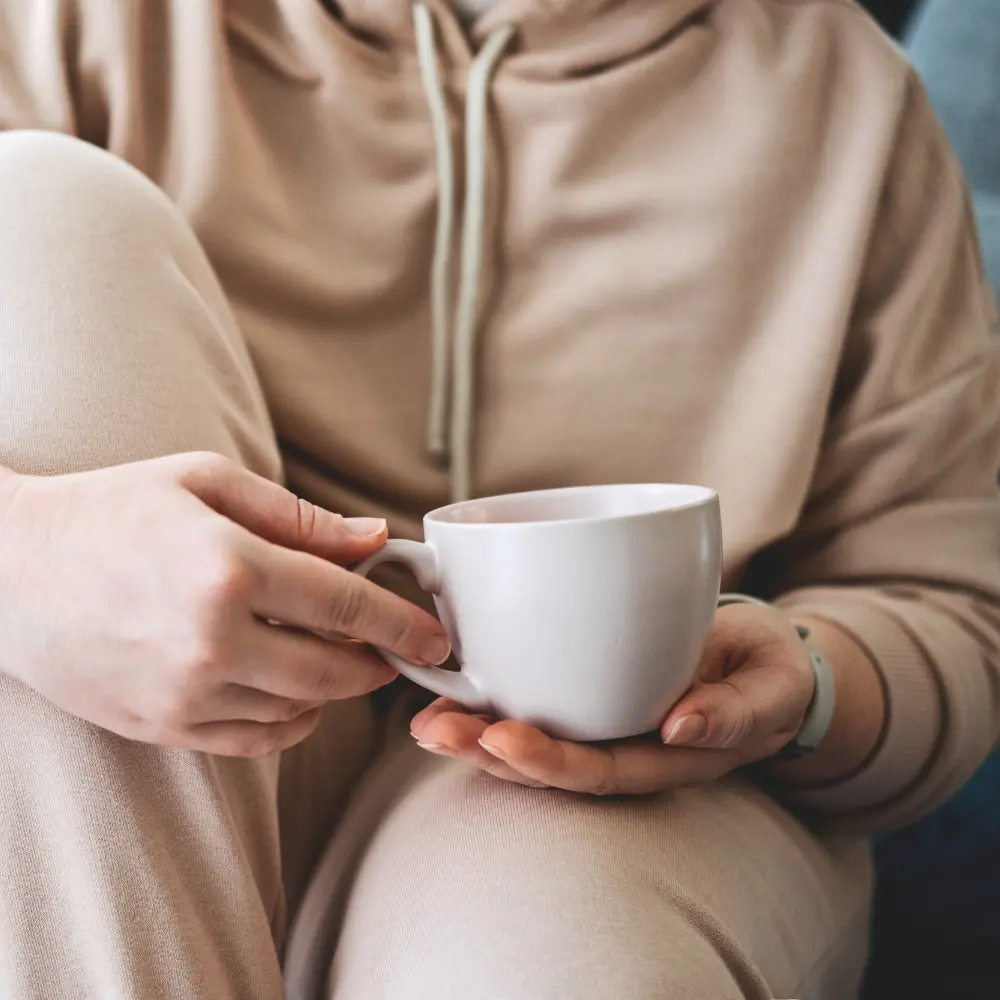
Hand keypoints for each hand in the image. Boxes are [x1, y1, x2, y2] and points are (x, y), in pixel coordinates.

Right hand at [0, 452, 449, 755]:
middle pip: (333, 671)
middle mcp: (211, 639)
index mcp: (228, 566)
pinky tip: (292, 692)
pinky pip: (255, 742)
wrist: (8, 570)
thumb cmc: (112, 510)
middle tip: (393, 651)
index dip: (401, 623)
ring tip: (332, 657)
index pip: (345, 603)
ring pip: (299, 712)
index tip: (434, 636)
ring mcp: (185, 693)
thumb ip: (299, 516)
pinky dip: (290, 722)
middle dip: (377, 665)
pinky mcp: (163, 726)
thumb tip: (374, 538)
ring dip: (332, 691)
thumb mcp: (206, 483)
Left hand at [409, 603, 814, 793]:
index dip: (547, 762)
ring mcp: (604, 719)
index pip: (598, 771)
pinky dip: (493, 694)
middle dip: (487, 752)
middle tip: (434, 730)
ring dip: (475, 730)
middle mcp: (626, 746)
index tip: (500, 738)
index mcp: (665, 758)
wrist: (762, 657)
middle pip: (549, 762)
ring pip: (533, 736)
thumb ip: (736, 711)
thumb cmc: (768, 671)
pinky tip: (452, 683)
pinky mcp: (591, 686)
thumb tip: (680, 729)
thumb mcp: (773, 686)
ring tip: (424, 719)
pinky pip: (540, 698)